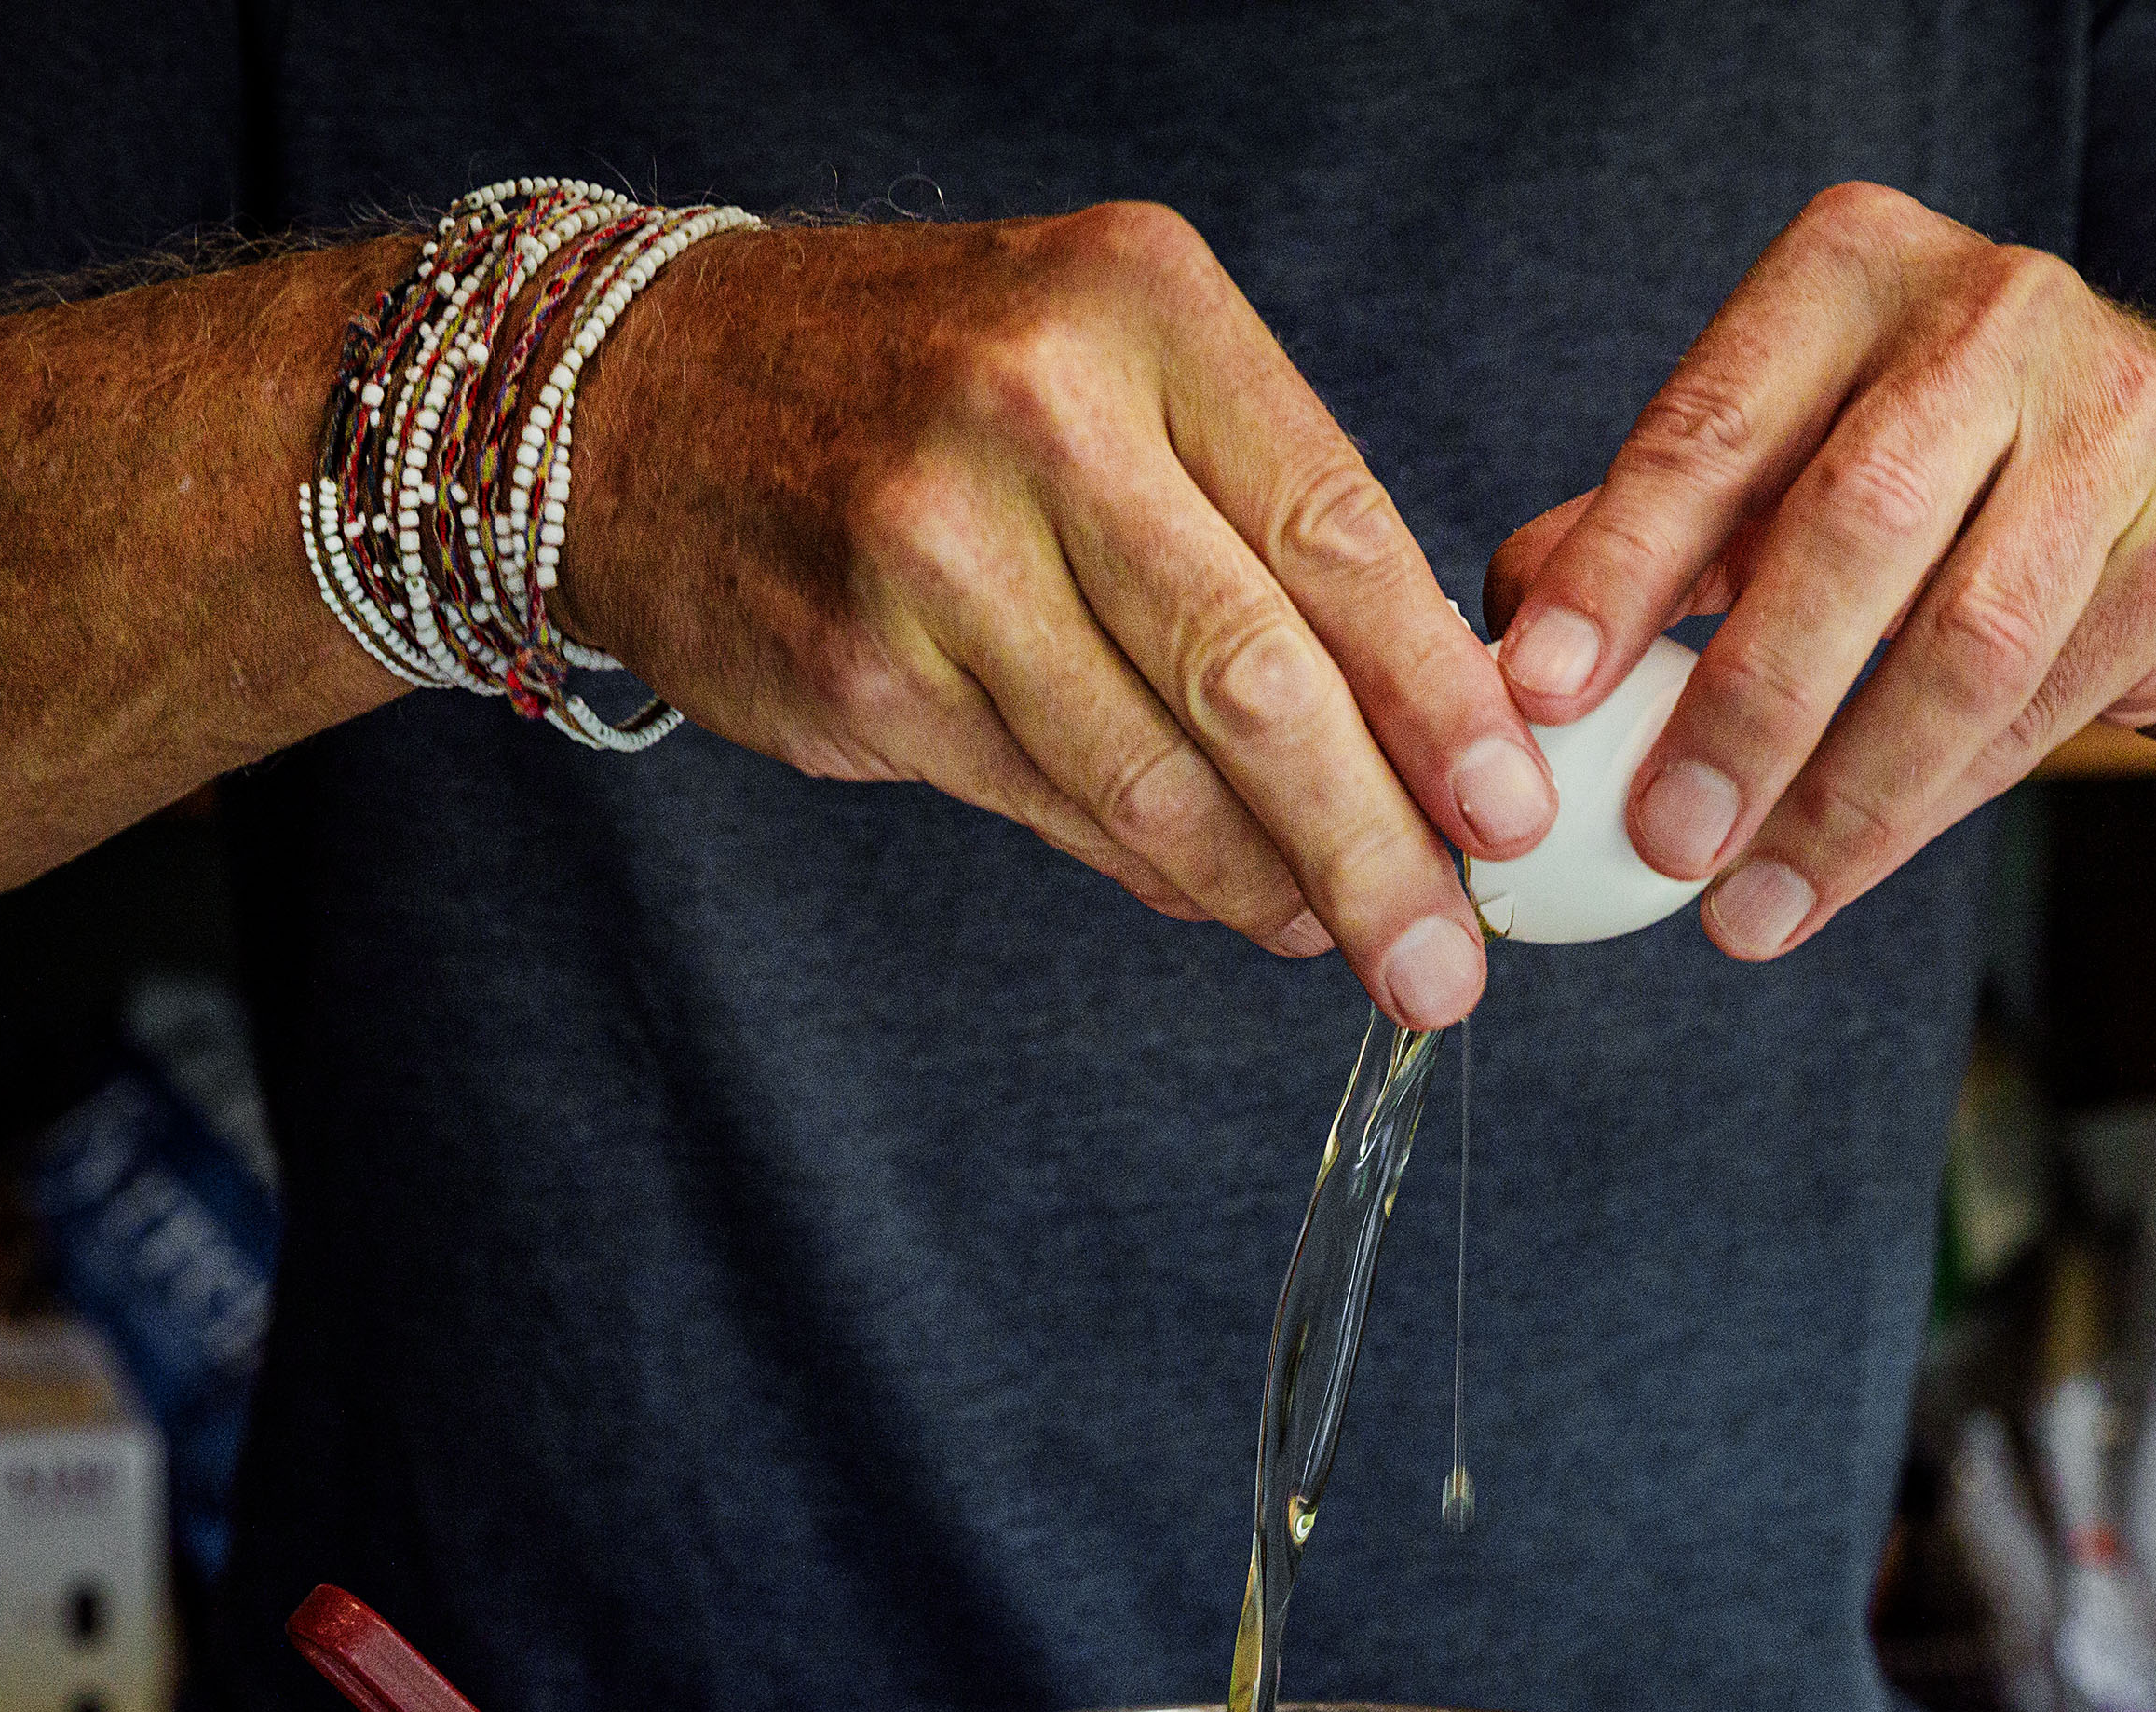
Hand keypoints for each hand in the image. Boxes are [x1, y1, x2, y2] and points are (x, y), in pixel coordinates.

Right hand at [561, 205, 1555, 1029]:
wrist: (641, 392)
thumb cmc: (927, 384)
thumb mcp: (1107, 364)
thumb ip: (1258, 520)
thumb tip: (1420, 732)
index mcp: (1139, 307)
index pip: (1337, 528)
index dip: (1438, 697)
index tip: (1515, 813)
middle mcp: (1035, 410)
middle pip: (1257, 676)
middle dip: (1378, 843)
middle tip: (1450, 960)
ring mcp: (933, 549)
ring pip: (1155, 773)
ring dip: (1272, 886)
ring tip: (1358, 945)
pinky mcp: (863, 671)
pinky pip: (1056, 808)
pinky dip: (1157, 873)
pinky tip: (1223, 898)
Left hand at [1483, 184, 2155, 962]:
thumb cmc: (1935, 465)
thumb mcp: (1787, 453)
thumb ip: (1651, 535)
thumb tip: (1506, 669)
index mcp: (1852, 269)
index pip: (1715, 425)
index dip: (1622, 568)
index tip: (1541, 693)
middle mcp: (1992, 315)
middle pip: (1850, 526)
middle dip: (1745, 704)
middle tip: (1662, 837)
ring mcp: (2115, 422)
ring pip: (1961, 644)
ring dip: (1838, 799)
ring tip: (1740, 908)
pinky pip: (2031, 712)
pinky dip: (1917, 813)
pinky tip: (1829, 880)